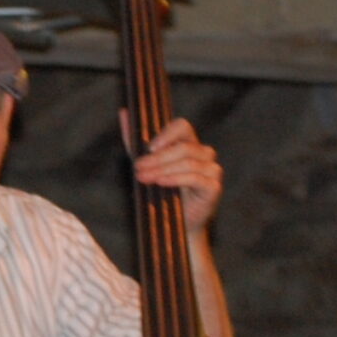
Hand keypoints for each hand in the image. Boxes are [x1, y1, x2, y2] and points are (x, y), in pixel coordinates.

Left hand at [124, 114, 221, 229]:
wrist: (172, 224)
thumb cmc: (161, 191)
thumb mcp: (145, 163)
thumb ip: (134, 140)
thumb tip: (123, 112)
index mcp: (189, 143)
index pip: (182, 126)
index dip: (166, 134)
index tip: (148, 148)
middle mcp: (203, 154)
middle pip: (184, 146)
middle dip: (158, 158)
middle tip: (138, 167)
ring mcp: (211, 170)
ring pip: (189, 161)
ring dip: (163, 169)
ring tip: (144, 177)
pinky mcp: (213, 187)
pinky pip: (196, 178)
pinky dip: (176, 179)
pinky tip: (162, 182)